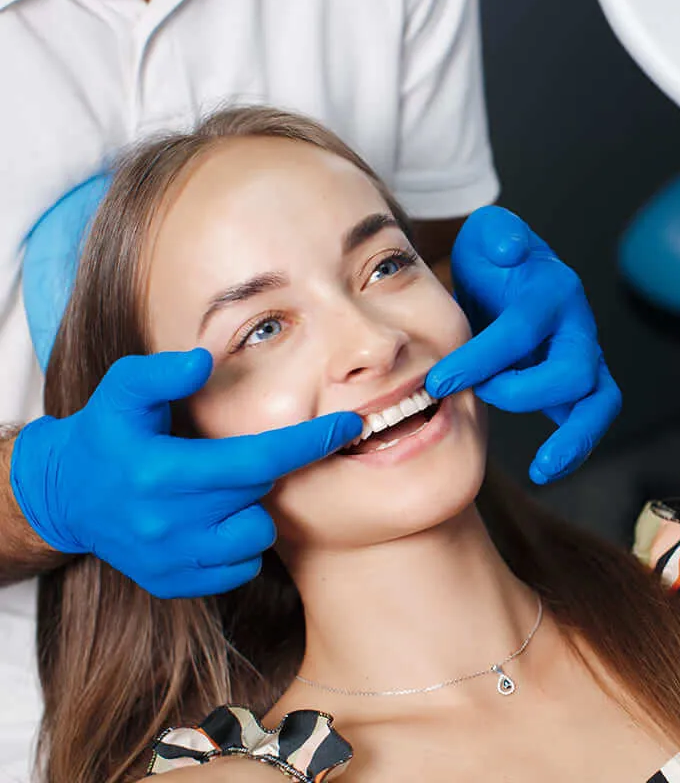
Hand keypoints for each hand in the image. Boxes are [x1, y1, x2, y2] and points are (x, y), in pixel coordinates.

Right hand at [10, 349, 360, 596]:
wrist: (65, 497)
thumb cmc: (104, 435)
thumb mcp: (121, 391)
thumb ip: (162, 372)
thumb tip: (205, 360)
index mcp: (163, 473)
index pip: (257, 458)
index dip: (309, 442)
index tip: (350, 426)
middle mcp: (169, 525)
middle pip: (260, 495)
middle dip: (262, 470)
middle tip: (229, 457)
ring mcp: (172, 560)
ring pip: (255, 537)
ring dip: (249, 510)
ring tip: (214, 492)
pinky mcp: (173, 584)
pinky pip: (238, 568)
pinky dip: (235, 543)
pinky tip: (207, 522)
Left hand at [426, 206, 620, 484]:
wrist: (509, 276)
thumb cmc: (494, 259)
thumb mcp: (489, 235)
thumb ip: (497, 235)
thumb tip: (507, 251)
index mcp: (550, 290)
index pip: (519, 330)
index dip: (478, 358)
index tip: (437, 382)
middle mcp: (575, 325)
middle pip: (570, 369)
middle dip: (519, 392)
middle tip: (475, 396)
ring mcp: (581, 356)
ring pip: (598, 401)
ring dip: (573, 437)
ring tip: (543, 468)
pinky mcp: (577, 383)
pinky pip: (589, 418)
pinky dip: (574, 447)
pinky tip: (548, 470)